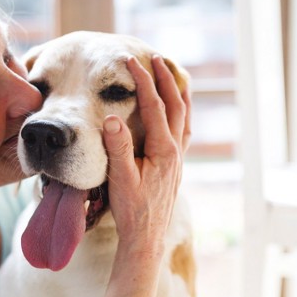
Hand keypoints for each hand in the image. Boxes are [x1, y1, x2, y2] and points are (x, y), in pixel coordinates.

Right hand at [102, 55, 190, 257]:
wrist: (146, 238)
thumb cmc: (131, 211)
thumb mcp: (120, 179)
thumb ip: (118, 148)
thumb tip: (112, 118)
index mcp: (163, 150)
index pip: (154, 106)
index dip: (143, 81)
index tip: (130, 62)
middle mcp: (175, 151)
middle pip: (175, 105)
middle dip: (165, 79)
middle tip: (155, 57)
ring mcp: (178, 158)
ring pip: (184, 117)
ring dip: (178, 93)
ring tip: (173, 75)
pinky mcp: (175, 166)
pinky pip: (183, 131)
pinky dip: (181, 113)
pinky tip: (177, 111)